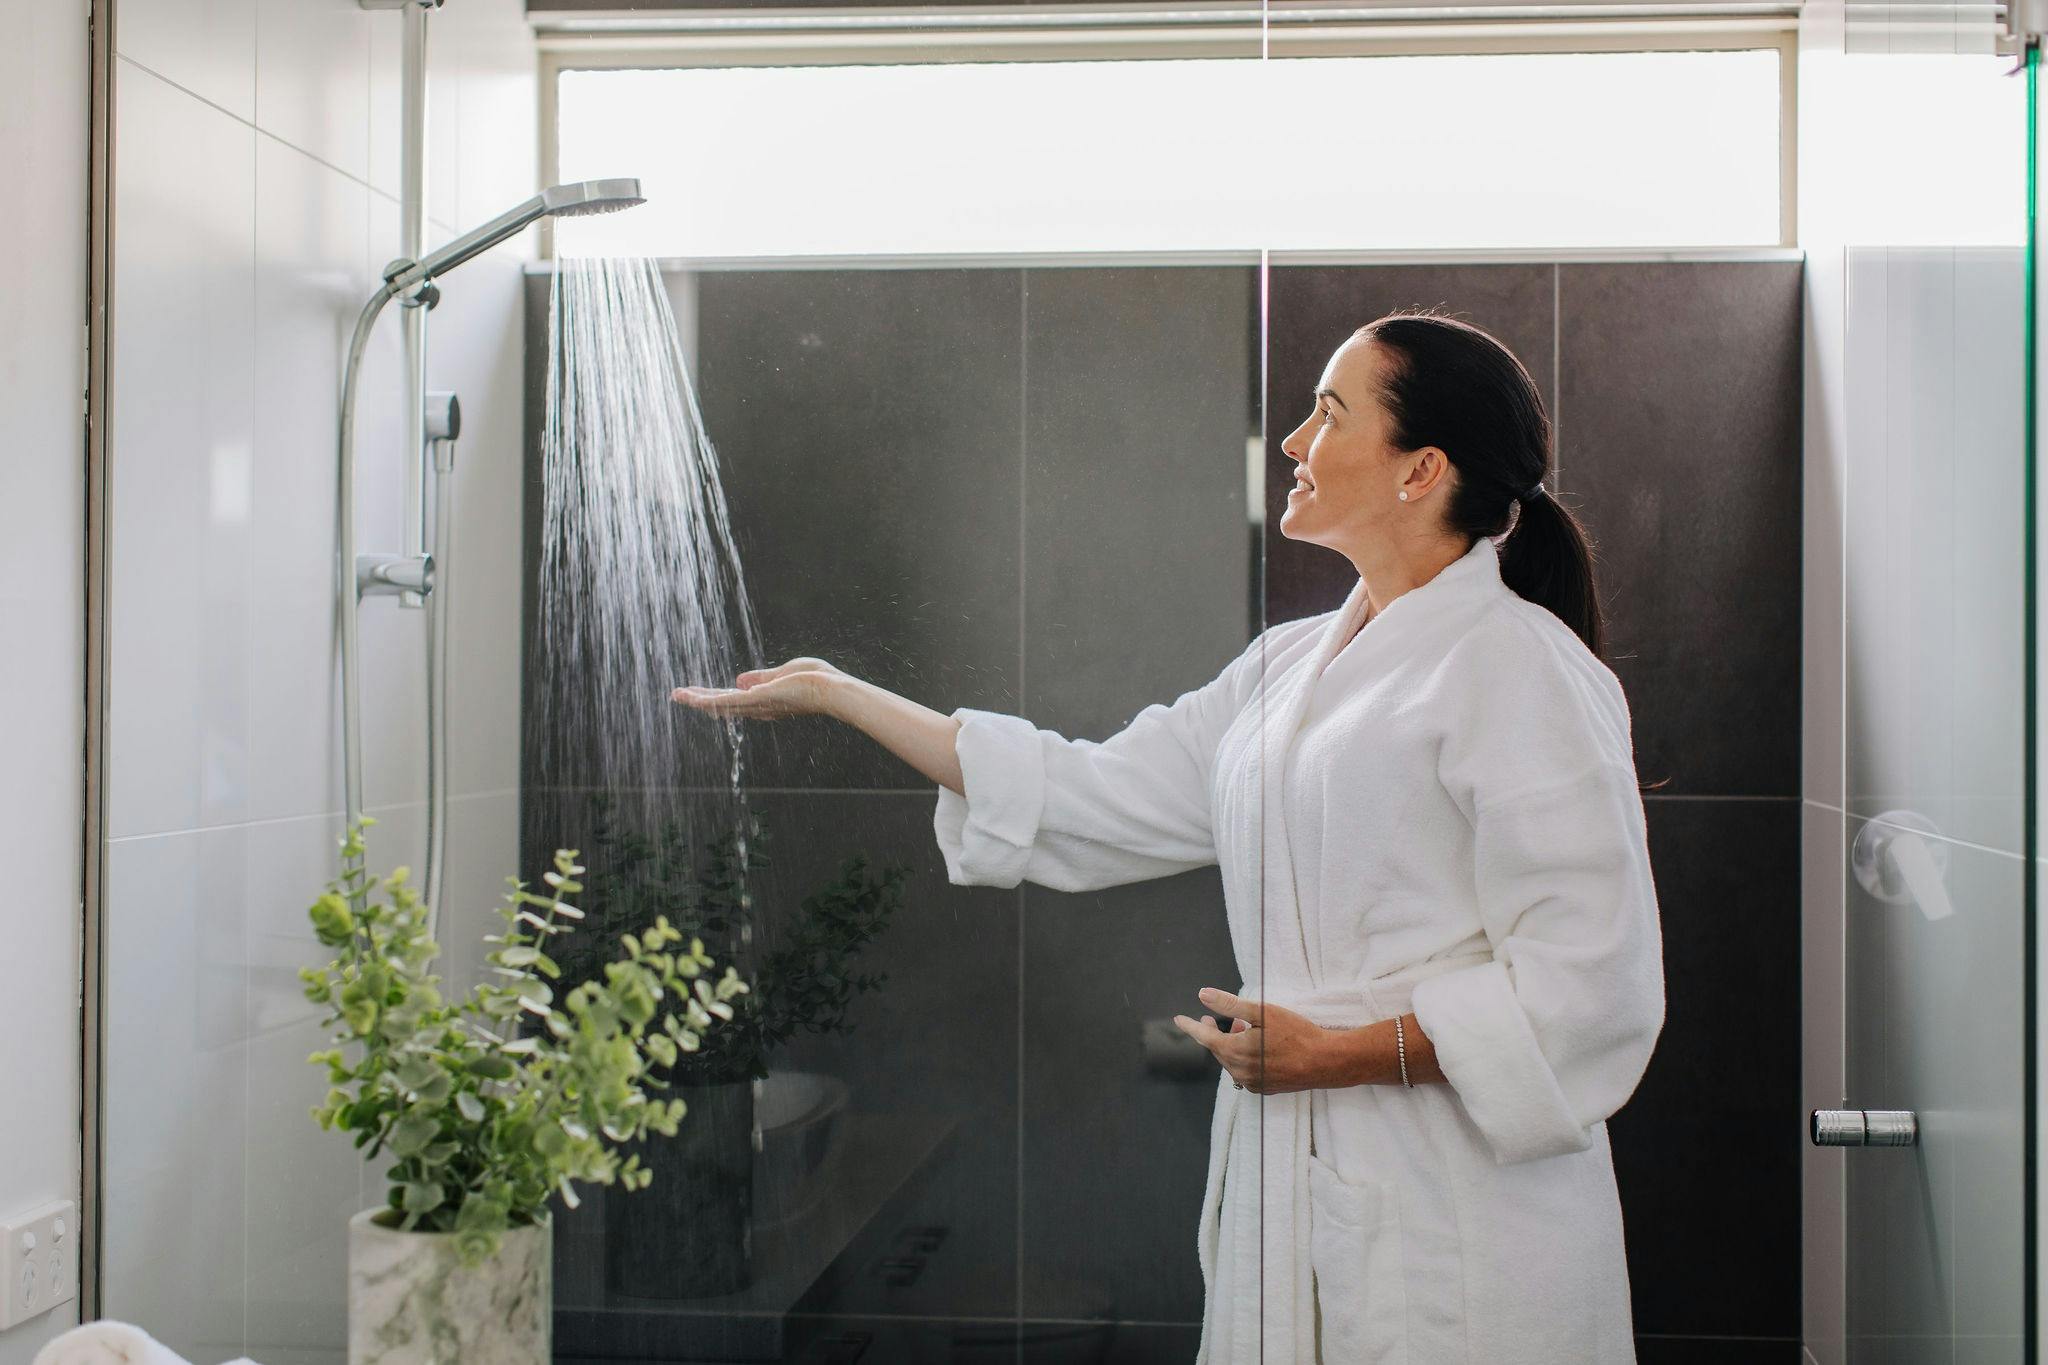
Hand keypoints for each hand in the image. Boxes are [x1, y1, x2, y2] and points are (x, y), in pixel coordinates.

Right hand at [672, 657, 847, 719]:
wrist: (830, 689)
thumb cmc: (817, 680)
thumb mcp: (783, 674)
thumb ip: (762, 678)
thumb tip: (740, 680)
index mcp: (765, 700)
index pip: (735, 699)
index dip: (715, 696)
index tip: (699, 693)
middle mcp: (758, 707)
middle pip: (723, 704)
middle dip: (700, 700)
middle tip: (678, 696)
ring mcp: (757, 704)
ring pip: (721, 704)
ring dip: (697, 700)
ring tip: (677, 695)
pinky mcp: (757, 699)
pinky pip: (727, 701)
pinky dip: (708, 700)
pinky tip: (693, 698)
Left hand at [1172, 988, 1333, 1094]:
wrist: (1325, 1062)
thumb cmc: (1296, 1033)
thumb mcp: (1262, 1012)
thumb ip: (1230, 1004)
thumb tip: (1202, 995)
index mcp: (1234, 1052)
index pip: (1204, 1037)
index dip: (1191, 1026)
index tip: (1178, 1019)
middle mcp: (1239, 1071)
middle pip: (1218, 1050)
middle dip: (1215, 1034)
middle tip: (1216, 1019)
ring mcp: (1252, 1083)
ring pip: (1232, 1061)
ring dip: (1231, 1045)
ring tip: (1242, 1029)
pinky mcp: (1265, 1089)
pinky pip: (1245, 1072)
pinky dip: (1244, 1058)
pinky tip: (1257, 1048)